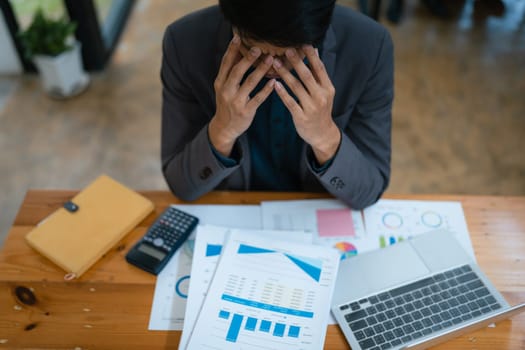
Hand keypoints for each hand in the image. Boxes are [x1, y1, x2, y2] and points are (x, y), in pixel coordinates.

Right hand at [209, 35, 274, 156]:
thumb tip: (238, 52)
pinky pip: (258, 99)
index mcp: (220, 82)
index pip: (226, 63)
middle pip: (237, 71)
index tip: (239, 37)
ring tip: (271, 59)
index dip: (232, 50)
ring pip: (249, 83)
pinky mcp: (246, 111)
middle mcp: (226, 91)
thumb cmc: (227, 103)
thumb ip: (230, 72)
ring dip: (261, 70)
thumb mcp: (224, 87)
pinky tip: (274, 82)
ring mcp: (236, 101)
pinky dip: (266, 90)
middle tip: (259, 48)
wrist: (225, 127)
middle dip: (248, 58)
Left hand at [273, 45, 340, 164]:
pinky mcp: (301, 116)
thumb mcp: (325, 91)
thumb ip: (319, 73)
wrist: (322, 133)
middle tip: (285, 49)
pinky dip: (282, 92)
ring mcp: (311, 107)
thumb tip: (315, 51)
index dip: (310, 55)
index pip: (319, 68)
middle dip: (296, 62)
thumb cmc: (321, 109)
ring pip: (296, 87)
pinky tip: (275, 84)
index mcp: (327, 88)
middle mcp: (321, 96)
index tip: (301, 43)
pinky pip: (290, 102)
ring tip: (275, 63)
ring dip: (285, 74)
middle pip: (307, 75)